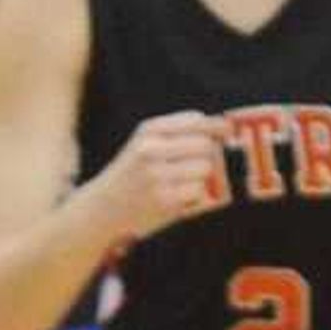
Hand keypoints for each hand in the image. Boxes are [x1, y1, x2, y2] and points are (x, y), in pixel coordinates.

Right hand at [83, 110, 225, 242]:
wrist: (103, 208)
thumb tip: (224, 127)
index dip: (217, 126)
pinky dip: (194, 195)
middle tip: (194, 164)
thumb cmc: (133, 173)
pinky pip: (199, 191)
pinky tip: (176, 197)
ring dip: (201, 176)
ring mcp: (157, 176)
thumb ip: (180, 131)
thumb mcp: (145, 142)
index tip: (228, 131)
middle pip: (205, 145)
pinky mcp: (164, 201)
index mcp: (148, 131)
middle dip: (208, 154)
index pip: (196, 120)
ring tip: (181, 182)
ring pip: (205, 168)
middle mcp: (151, 150)